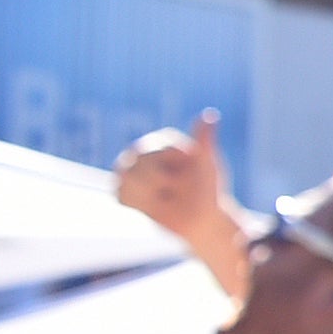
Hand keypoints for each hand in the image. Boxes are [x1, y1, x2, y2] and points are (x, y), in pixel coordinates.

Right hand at [115, 109, 247, 278]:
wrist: (202, 218)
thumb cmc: (207, 189)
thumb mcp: (207, 165)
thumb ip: (204, 141)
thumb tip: (210, 115)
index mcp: (164, 141)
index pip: (159, 152)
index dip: (175, 169)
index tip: (188, 174)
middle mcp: (143, 151)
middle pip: (139, 166)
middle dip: (162, 183)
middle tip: (177, 188)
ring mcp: (128, 170)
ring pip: (127, 181)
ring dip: (151, 196)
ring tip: (166, 197)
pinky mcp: (122, 189)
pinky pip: (123, 196)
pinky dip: (141, 205)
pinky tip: (154, 204)